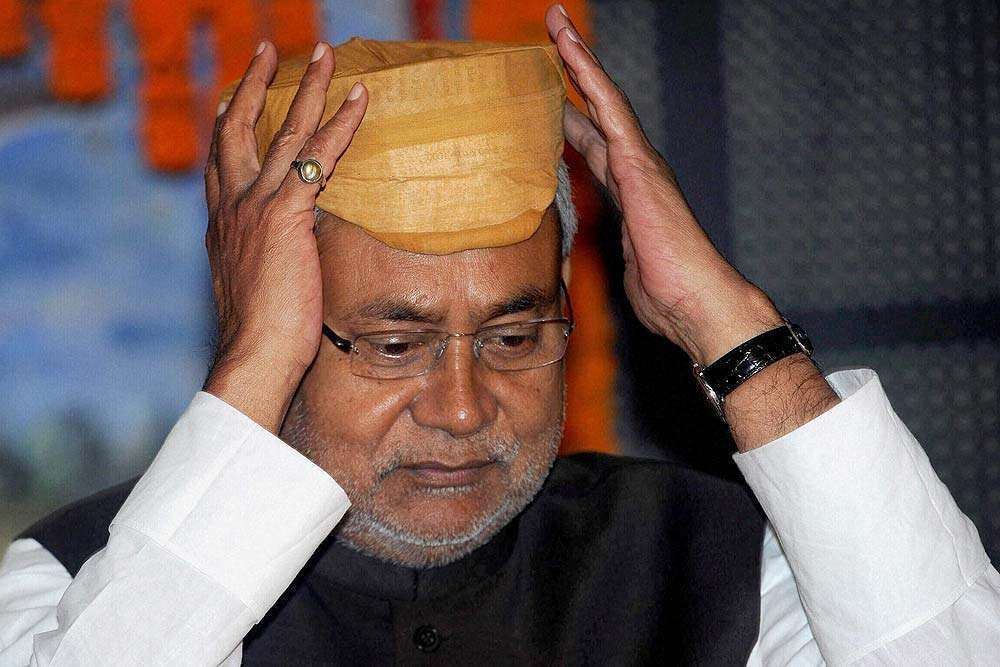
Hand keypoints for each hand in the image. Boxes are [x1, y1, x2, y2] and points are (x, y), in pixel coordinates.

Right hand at [203, 41, 367, 432]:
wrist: (254, 355)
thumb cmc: (260, 335)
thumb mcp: (255, 285)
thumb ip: (265, 257)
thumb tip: (288, 254)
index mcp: (222, 222)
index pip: (221, 158)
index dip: (228, 121)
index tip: (235, 95)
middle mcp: (233, 204)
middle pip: (239, 127)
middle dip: (254, 83)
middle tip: (269, 50)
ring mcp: (258, 207)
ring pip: (284, 131)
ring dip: (308, 88)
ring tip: (326, 55)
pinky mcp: (286, 216)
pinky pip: (318, 157)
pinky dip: (341, 125)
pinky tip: (360, 98)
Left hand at [544, 6, 782, 365]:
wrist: (695, 302)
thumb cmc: (666, 293)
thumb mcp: (625, 262)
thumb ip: (613, 244)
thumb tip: (603, 252)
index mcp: (627, 188)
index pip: (592, 141)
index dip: (569, 115)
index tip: (547, 95)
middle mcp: (633, 167)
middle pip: (595, 110)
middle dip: (572, 74)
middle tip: (551, 36)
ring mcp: (638, 163)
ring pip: (603, 99)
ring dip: (578, 60)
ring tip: (557, 25)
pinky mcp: (638, 166)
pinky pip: (610, 111)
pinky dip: (589, 78)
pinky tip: (570, 51)